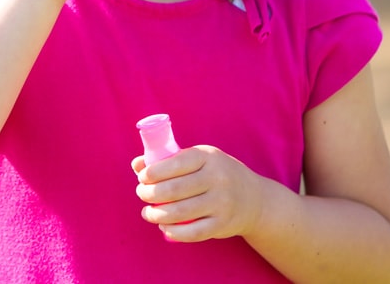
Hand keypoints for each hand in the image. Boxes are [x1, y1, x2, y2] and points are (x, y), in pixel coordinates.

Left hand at [132, 145, 266, 242]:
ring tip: (147, 212)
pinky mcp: (222, 224)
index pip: (174, 163)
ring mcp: (221, 202)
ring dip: (156, 214)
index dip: (152, 172)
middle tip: (142, 194)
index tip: (142, 178)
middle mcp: (217, 178)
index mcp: (207, 157)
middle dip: (150, 193)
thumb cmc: (215, 174)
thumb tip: (137, 164)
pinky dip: (173, 231)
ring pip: (179, 212)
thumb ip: (168, 160)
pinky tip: (163, 226)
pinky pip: (192, 232)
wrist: (253, 199)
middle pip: (173, 189)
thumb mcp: (198, 159)